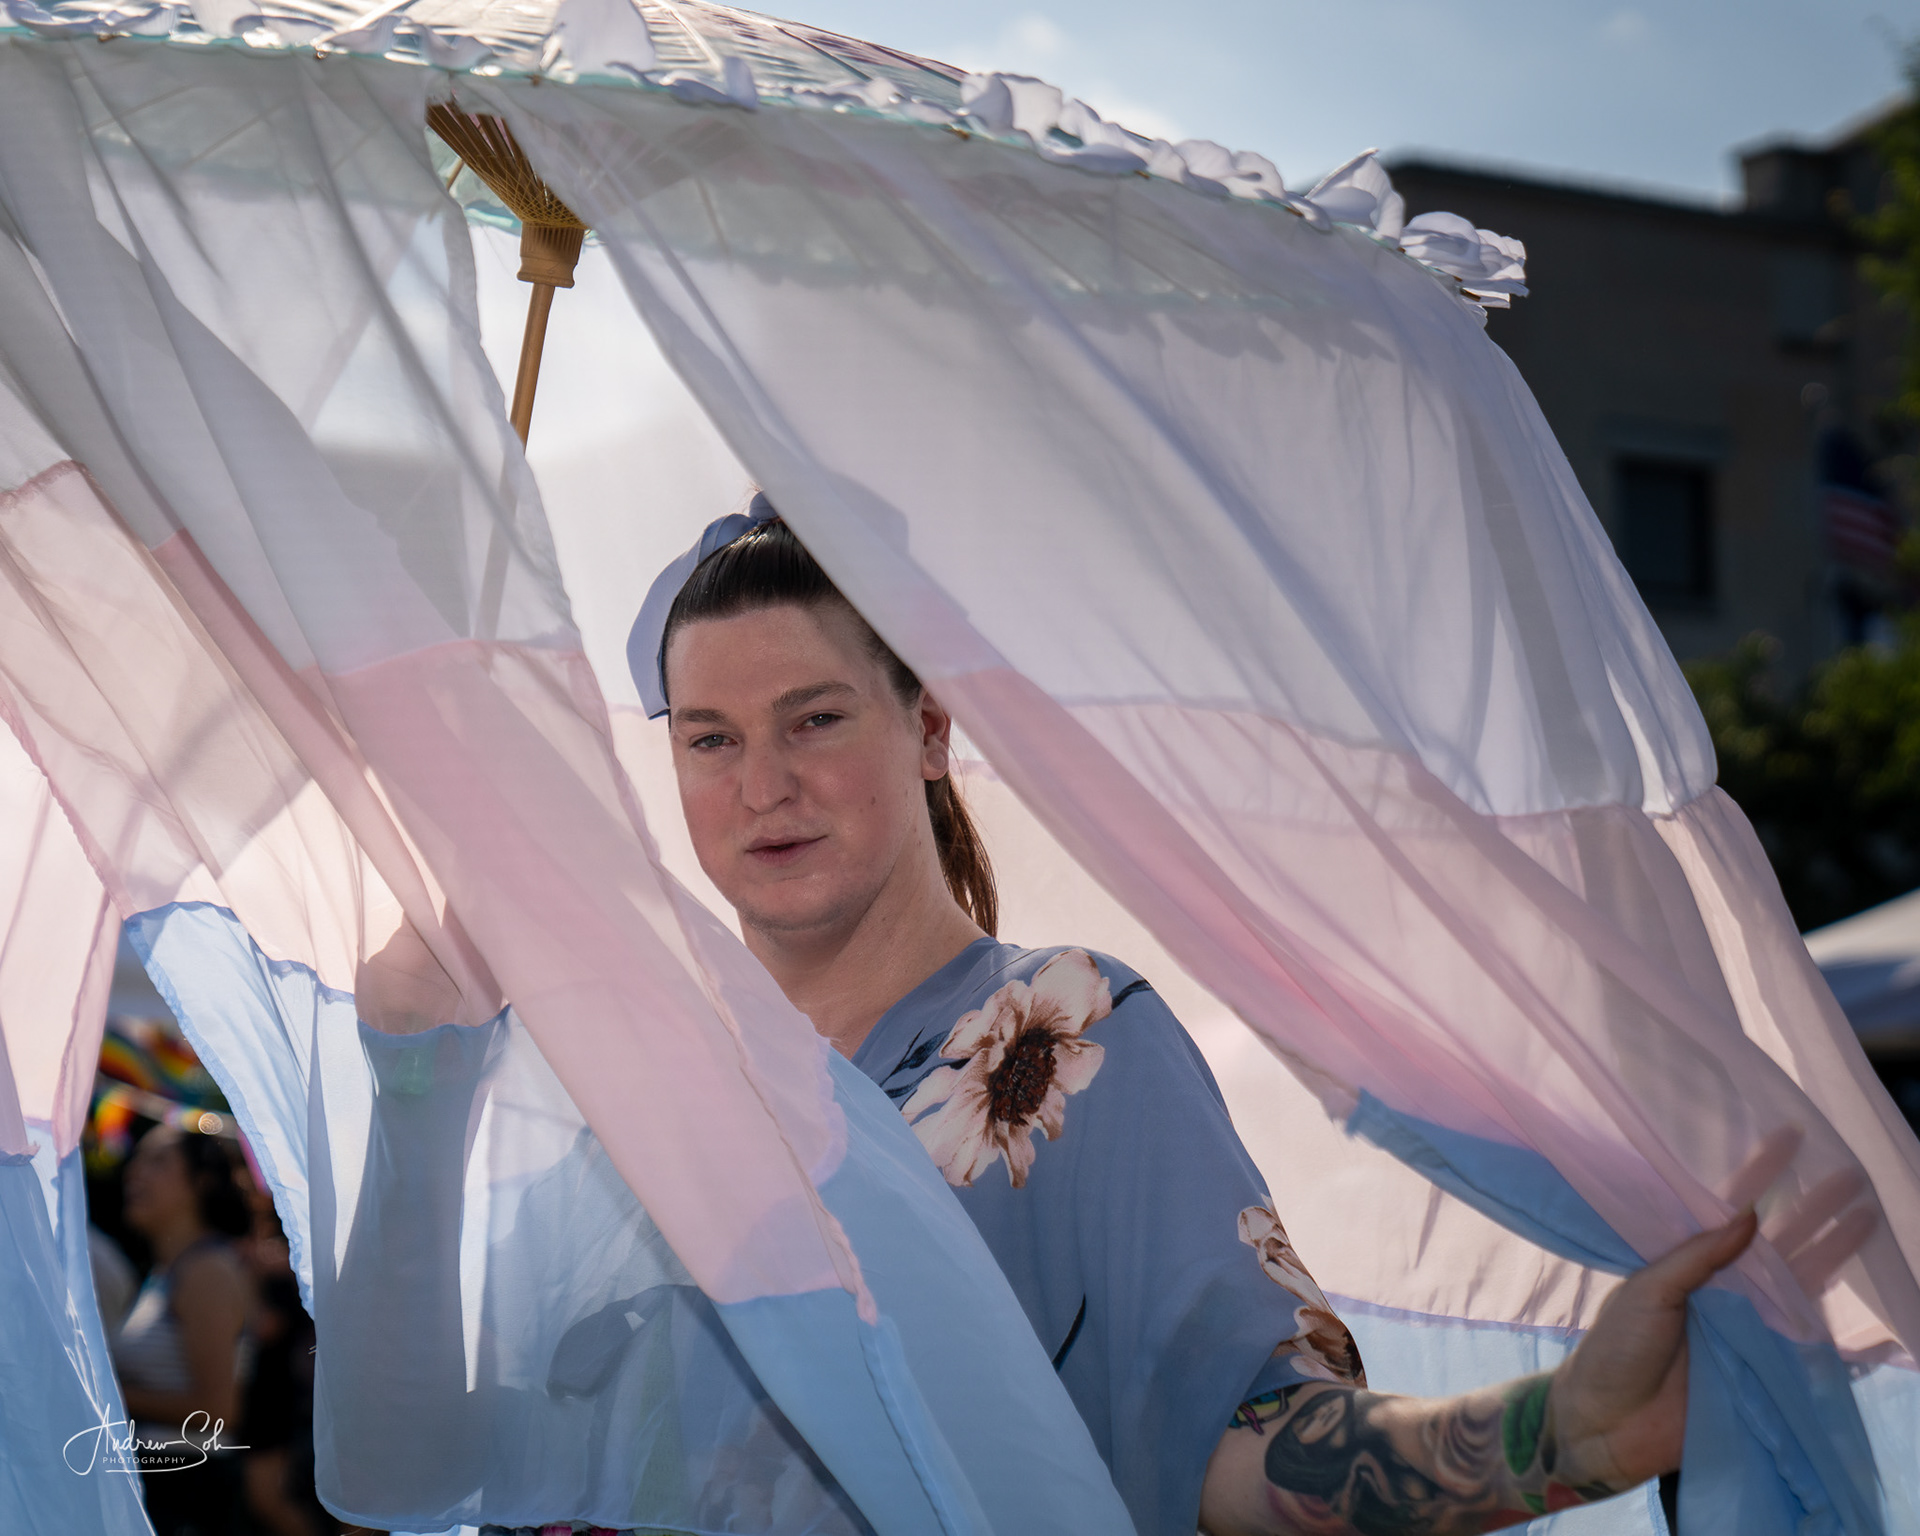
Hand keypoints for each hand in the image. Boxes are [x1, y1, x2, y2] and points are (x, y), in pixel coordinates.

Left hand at [1548, 1130, 1877, 1490]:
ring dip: (1836, 1253)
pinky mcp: (1764, 1369)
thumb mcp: (1646, 1291)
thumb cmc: (1615, 1349)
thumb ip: (1696, 1255)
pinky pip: (1813, 1347)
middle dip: (1816, 1208)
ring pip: (1803, 1283)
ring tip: (1869, 1219)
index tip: (1790, 1135)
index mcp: (1689, 1262)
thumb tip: (1750, 1215)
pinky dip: (1846, 1336)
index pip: (1731, 1208)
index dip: (1761, 1173)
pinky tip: (1877, 1320)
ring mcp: (1748, 1328)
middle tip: (1852, 1174)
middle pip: (1781, 1241)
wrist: (1607, 1425)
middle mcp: (1724, 1288)